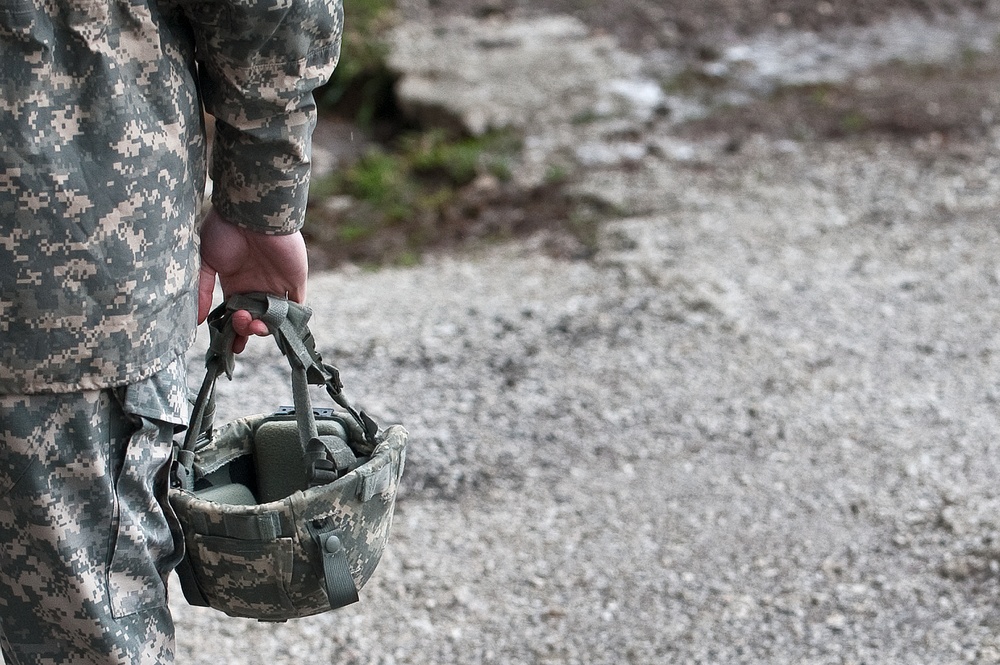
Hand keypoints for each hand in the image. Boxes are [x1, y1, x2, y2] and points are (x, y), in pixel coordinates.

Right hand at [198, 209, 307, 351]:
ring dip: (263, 329)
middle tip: (239, 324)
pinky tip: (273, 326)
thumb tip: (194, 321)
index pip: (236, 316)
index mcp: (236, 284)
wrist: (249, 211)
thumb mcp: (205, 261)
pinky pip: (295, 309)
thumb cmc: (224, 230)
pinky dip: (286, 321)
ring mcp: (276, 286)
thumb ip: (200, 290)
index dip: (233, 333)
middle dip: (245, 330)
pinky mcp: (295, 283)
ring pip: (273, 320)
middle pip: (254, 321)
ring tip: (252, 325)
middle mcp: (257, 288)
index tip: (229, 348)